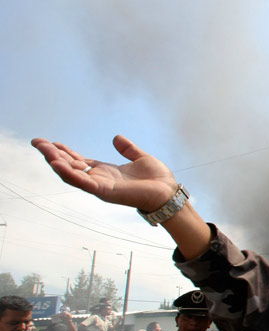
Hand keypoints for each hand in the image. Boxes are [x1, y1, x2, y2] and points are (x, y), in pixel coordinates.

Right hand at [31, 135, 178, 211]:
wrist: (169, 193)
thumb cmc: (157, 180)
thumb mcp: (140, 158)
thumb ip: (128, 149)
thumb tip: (116, 138)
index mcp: (105, 171)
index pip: (77, 160)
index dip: (63, 151)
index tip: (48, 141)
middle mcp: (99, 179)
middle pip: (69, 166)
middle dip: (52, 155)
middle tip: (37, 142)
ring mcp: (100, 186)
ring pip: (72, 174)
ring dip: (56, 162)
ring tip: (43, 150)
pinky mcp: (106, 191)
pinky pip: (84, 183)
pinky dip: (70, 174)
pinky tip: (58, 164)